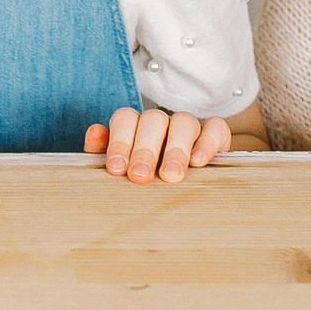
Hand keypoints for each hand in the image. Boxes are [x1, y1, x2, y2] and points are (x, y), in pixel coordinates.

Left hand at [84, 107, 232, 183]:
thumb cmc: (147, 179)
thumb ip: (104, 153)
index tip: (116, 169)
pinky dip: (207, 142)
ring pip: (183, 122)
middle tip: (139, 177)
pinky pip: (215, 128)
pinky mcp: (216, 135)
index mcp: (135, 126)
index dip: (119, 141)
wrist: (189, 190)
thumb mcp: (124, 169)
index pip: (125, 119)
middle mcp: (162, 122)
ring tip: (170, 176)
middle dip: (144, 150)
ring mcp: (189, 126)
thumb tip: (94, 134)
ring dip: (175, 149)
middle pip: (152, 120)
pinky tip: (199, 162)